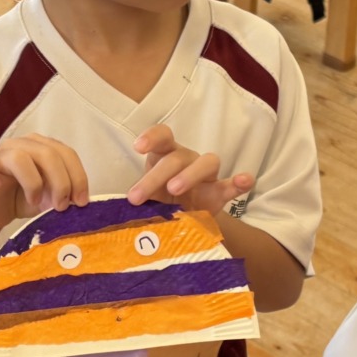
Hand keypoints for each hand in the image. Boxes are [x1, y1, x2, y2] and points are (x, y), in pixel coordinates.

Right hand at [0, 134, 88, 231]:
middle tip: (61, 206)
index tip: (81, 201)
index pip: (66, 153)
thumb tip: (77, 201)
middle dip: (61, 182)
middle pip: (48, 154)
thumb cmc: (22, 199)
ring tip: (35, 202)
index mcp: (41, 147)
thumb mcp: (49, 198)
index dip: (78, 176)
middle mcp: (21, 145)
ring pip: (21, 157)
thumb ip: (63, 194)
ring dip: (34, 183)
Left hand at [128, 125, 254, 210]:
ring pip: (207, 162)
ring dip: (190, 174)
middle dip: (155, 176)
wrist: (182, 221)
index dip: (151, 137)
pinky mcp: (220, 192)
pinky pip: (233, 184)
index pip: (162, 136)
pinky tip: (244, 180)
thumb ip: (136, 197)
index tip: (138, 148)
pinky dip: (240, 181)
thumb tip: (112, 210)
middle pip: (176, 158)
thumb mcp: (145, 197)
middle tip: (137, 196)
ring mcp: (207, 175)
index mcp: (166, 154)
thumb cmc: (159, 202)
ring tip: (175, 190)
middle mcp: (187, 159)